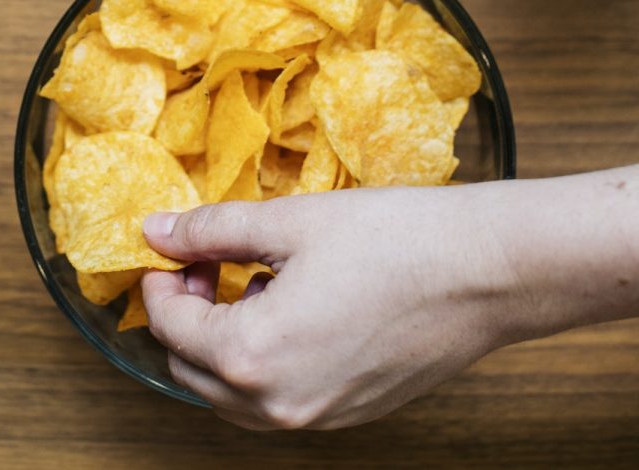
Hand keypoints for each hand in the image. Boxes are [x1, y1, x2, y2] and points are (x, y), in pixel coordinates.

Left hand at [142, 188, 516, 430]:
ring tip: (252, 279)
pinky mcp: (348, 414)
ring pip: (233, 395)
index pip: (170, 325)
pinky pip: (278, 400)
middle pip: (192, 369)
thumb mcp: (288, 222)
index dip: (159, 280)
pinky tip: (292, 306)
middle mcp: (280, 404)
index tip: (171, 246)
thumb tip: (155, 232)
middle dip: (185, 313)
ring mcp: (317, 417)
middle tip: (205, 260)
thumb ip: (212, 230)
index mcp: (254, 356)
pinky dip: (263, 360)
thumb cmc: (391, 239)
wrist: (482, 272)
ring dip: (222, 342)